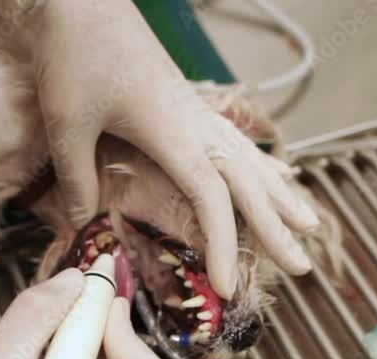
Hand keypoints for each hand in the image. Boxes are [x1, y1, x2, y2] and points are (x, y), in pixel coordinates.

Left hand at [31, 0, 318, 298]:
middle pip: (248, 182)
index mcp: (173, 131)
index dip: (226, 244)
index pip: (213, 197)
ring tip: (310, 223)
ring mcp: (195, 111)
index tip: (228, 286)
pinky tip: (275, 173)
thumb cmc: (72, 54)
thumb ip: (77, 179)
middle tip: (303, 267)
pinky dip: (260, 164)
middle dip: (276, 228)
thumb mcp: (66, 123)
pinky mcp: (187, 102)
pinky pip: (236, 141)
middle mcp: (195, 123)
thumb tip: (83, 225)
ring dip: (279, 195)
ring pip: (250, 158)